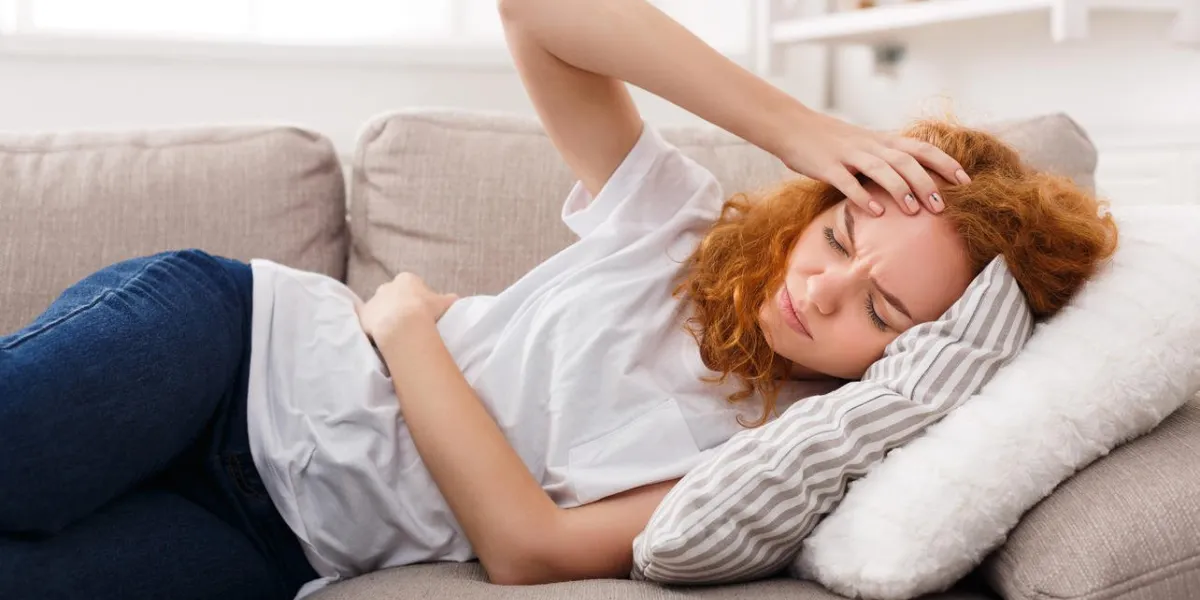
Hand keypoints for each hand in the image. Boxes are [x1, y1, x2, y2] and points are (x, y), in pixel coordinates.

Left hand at [354, 272, 457, 346]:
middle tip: (408, 323)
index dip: (417, 300)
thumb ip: (449, 299)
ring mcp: (374, 300)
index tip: (422, 313)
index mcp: (407, 279)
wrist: (404, 326)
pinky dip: (372, 328)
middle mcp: (387, 286)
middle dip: (399, 306)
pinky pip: (367, 321)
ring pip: (380, 308)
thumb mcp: (446, 303)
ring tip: (395, 333)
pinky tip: (380, 338)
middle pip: (393, 295)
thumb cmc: (427, 311)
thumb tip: (455, 300)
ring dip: (385, 317)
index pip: (411, 287)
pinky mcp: (364, 315)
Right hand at [780, 111, 970, 215]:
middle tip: (942, 207)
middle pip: (906, 160)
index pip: (921, 148)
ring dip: (901, 190)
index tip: (965, 180)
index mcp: (881, 140)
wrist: (792, 126)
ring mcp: (848, 155)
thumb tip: (910, 181)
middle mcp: (870, 145)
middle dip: (927, 182)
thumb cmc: (829, 141)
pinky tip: (875, 211)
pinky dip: (862, 196)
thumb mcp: (863, 144)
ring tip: (914, 211)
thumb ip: (885, 159)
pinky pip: (847, 182)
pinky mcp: (827, 167)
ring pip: (882, 169)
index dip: (945, 163)